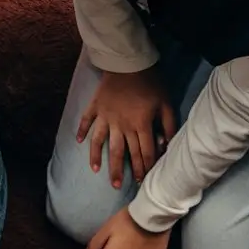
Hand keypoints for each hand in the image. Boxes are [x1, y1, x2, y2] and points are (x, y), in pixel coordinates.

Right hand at [77, 66, 176, 185]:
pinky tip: (79, 143)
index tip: (144, 180)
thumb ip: (168, 126)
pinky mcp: (96, 107)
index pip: (144, 152)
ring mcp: (106, 117)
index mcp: (141, 125)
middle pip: (123, 152)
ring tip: (97, 172)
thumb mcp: (166, 103)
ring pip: (102, 142)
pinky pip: (87, 121)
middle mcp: (122, 125)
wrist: (128, 62)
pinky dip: (83, 131)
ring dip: (100, 158)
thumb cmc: (150, 82)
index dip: (145, 167)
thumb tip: (167, 146)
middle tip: (118, 186)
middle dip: (122, 171)